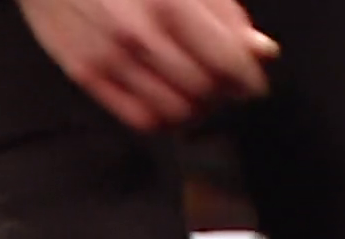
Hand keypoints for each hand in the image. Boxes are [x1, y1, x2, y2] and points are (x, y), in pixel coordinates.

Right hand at [17, 0, 278, 130]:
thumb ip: (224, 13)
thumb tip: (259, 50)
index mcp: (171, 2)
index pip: (226, 63)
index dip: (248, 80)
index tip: (252, 84)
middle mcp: (139, 35)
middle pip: (202, 91)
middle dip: (222, 95)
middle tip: (224, 89)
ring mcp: (109, 58)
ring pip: (172, 112)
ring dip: (194, 111)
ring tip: (197, 98)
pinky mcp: (84, 73)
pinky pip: (137, 117)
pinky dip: (162, 120)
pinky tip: (167, 105)